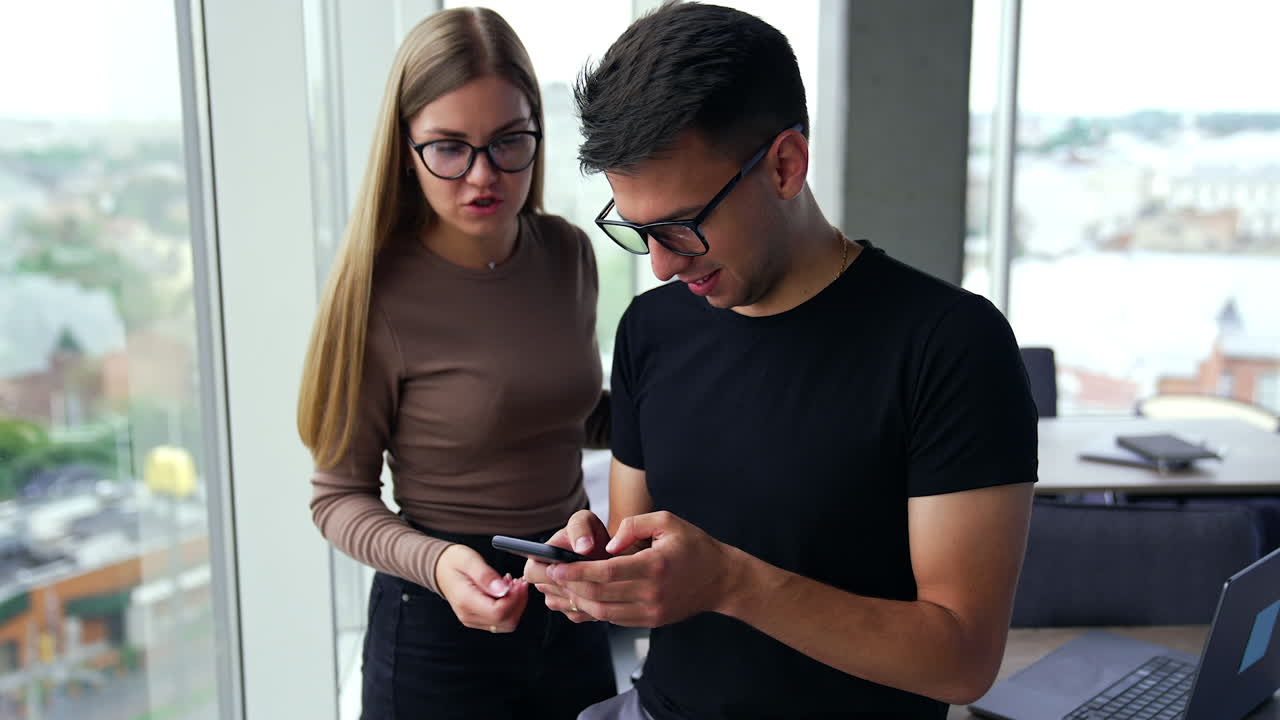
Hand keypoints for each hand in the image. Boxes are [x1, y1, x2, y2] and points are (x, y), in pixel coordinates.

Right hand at [435, 544, 528, 632]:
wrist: (440, 568)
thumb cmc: (454, 562)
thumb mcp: (469, 560)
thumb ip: (486, 576)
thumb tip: (504, 590)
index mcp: (466, 601)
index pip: (498, 612)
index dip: (514, 599)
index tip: (519, 583)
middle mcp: (469, 615)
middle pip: (506, 621)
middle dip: (518, 603)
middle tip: (519, 583)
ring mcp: (473, 619)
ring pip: (506, 623)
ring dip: (516, 605)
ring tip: (513, 585)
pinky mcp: (478, 619)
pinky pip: (501, 620)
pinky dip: (510, 607)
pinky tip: (508, 591)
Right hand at [523, 510, 611, 622]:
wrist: (608, 550)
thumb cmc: (590, 533)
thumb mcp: (584, 521)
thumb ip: (580, 529)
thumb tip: (583, 548)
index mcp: (538, 559)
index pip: (532, 572)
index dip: (549, 572)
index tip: (570, 568)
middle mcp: (543, 582)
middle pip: (551, 592)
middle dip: (572, 584)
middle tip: (594, 575)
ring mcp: (556, 599)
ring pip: (567, 604)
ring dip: (585, 595)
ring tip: (602, 579)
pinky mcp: (571, 612)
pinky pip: (580, 613)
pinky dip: (593, 603)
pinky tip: (604, 591)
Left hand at [544, 511, 737, 627]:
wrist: (721, 580)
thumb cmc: (694, 546)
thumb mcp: (668, 521)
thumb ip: (634, 525)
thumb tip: (609, 544)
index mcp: (654, 566)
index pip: (607, 573)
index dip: (577, 572)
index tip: (556, 568)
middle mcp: (651, 593)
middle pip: (599, 595)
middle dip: (568, 587)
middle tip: (546, 578)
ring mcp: (651, 611)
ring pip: (603, 612)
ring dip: (576, 601)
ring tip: (556, 590)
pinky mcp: (650, 621)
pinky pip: (614, 619)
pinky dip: (593, 610)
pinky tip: (578, 599)